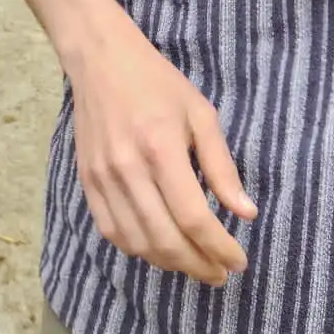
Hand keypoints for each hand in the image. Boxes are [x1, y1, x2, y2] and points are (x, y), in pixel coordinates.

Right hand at [65, 4, 256, 285]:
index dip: (219, 248)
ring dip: (169, 263)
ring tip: (194, 264)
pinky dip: (137, 249)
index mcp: (161, 148)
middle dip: (198, 265)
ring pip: (137, 242)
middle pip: (165, 239)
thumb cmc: (157, 83)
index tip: (239, 261)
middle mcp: (128, 168)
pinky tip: (159, 249)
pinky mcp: (87, 181)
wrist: (100, 60)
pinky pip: (111, 231)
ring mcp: (102, 177)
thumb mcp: (200, 115)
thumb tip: (245, 213)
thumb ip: (222, 166)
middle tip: (220, 273)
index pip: (193, 217)